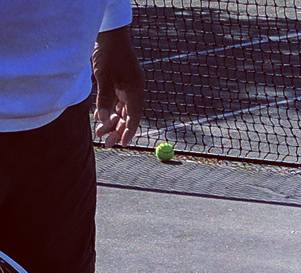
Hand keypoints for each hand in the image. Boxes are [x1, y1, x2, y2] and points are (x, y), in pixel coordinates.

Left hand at [92, 27, 143, 146]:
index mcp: (135, 92)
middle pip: (127, 117)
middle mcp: (133, 92)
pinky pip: (116, 102)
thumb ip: (104, 100)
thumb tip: (103, 120)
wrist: (110, 34)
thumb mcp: (104, 77)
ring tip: (99, 132)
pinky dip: (109, 110)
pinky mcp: (120, 83)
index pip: (133, 118)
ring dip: (111, 121)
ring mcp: (127, 87)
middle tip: (107, 144)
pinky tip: (100, 117)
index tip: (122, 144)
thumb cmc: (109, 54)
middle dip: (117, 130)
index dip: (128, 132)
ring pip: (121, 110)